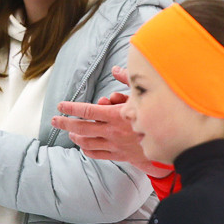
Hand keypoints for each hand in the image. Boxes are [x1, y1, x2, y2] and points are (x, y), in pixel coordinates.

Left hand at [52, 67, 171, 177]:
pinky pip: (98, 154)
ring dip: (75, 137)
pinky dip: (87, 149)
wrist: (169, 140)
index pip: (87, 110)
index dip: (71, 108)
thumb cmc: (155, 114)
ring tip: (69, 132)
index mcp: (115, 115)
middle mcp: (112, 131)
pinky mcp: (119, 155)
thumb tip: (115, 69)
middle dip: (65, 123)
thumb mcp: (142, 94)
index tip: (61, 106)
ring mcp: (114, 144)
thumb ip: (127, 80)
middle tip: (54, 121)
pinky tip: (83, 145)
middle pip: (81, 128)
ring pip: (87, 142)